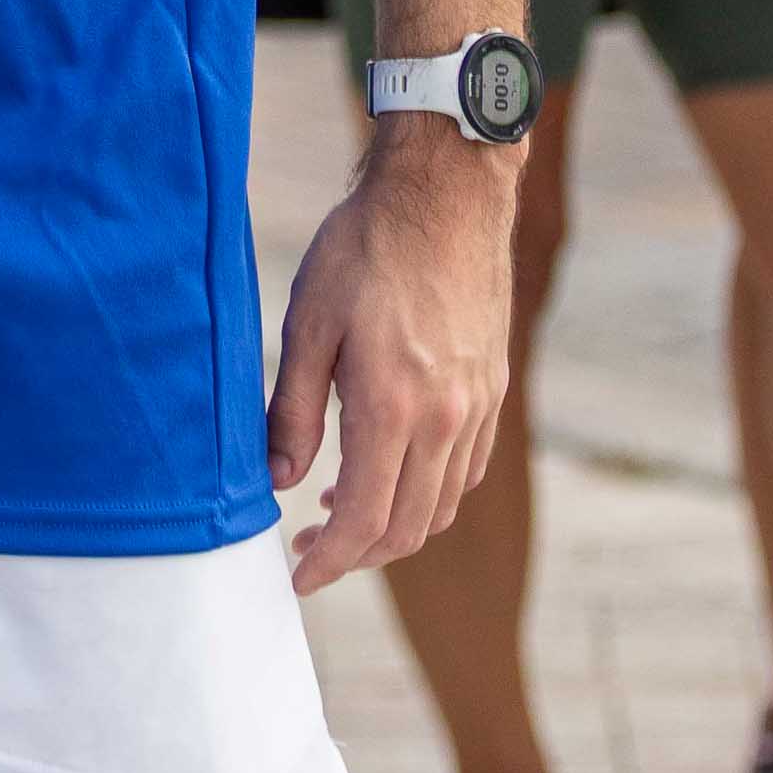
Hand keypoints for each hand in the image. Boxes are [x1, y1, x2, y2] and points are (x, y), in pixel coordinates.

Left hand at [268, 131, 514, 589]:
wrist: (446, 196)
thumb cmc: (364, 249)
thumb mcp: (306, 324)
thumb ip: (290, 412)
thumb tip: (278, 482)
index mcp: (392, 406)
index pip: (363, 520)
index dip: (329, 562)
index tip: (297, 577)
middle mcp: (446, 419)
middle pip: (406, 528)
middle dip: (356, 556)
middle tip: (308, 549)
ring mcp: (478, 407)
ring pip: (440, 505)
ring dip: (392, 527)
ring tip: (338, 513)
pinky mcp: (494, 390)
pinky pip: (466, 470)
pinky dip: (428, 493)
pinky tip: (390, 473)